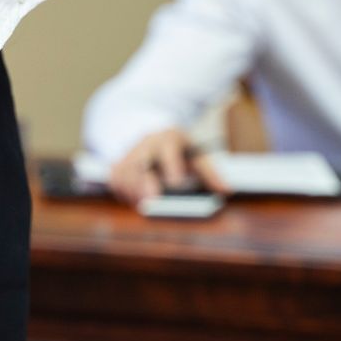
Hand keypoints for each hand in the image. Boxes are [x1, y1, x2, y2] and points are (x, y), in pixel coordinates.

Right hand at [108, 128, 229, 205]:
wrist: (154, 135)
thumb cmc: (178, 150)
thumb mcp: (197, 155)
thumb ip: (211, 173)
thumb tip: (227, 191)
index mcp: (168, 139)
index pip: (168, 151)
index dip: (171, 166)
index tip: (176, 182)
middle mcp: (146, 144)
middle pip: (140, 162)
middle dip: (143, 182)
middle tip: (150, 201)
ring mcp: (130, 153)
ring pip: (124, 172)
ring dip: (132, 190)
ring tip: (142, 205)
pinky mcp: (119, 164)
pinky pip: (114, 178)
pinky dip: (121, 191)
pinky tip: (131, 200)